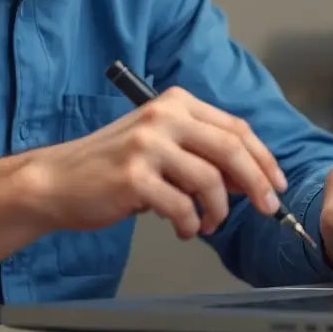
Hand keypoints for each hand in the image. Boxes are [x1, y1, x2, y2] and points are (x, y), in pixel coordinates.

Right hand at [26, 86, 288, 238]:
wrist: (56, 180)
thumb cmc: (110, 166)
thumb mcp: (160, 145)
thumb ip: (201, 153)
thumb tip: (250, 178)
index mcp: (175, 103)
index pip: (235, 128)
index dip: (263, 158)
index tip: (276, 183)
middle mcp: (163, 117)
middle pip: (231, 149)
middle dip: (257, 183)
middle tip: (266, 208)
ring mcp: (147, 145)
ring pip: (210, 181)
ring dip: (216, 212)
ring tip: (207, 224)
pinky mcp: (134, 177)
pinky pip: (182, 207)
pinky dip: (189, 224)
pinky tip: (182, 228)